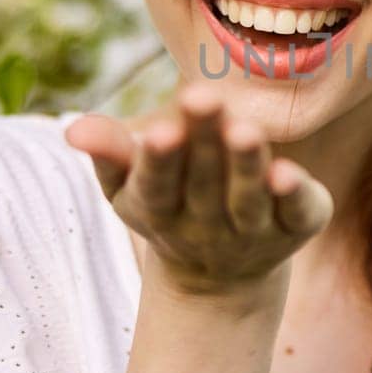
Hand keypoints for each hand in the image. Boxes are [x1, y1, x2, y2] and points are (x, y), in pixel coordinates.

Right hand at [64, 80, 333, 295]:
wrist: (220, 275)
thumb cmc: (168, 205)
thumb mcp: (129, 186)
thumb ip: (108, 153)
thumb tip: (73, 127)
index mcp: (160, 209)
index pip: (157, 186)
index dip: (159, 160)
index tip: (160, 129)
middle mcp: (207, 224)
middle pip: (204, 183)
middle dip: (203, 141)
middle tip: (203, 97)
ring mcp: (254, 230)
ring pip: (249, 199)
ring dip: (247, 166)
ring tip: (245, 130)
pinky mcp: (298, 226)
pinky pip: (298, 214)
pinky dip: (294, 196)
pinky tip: (290, 171)